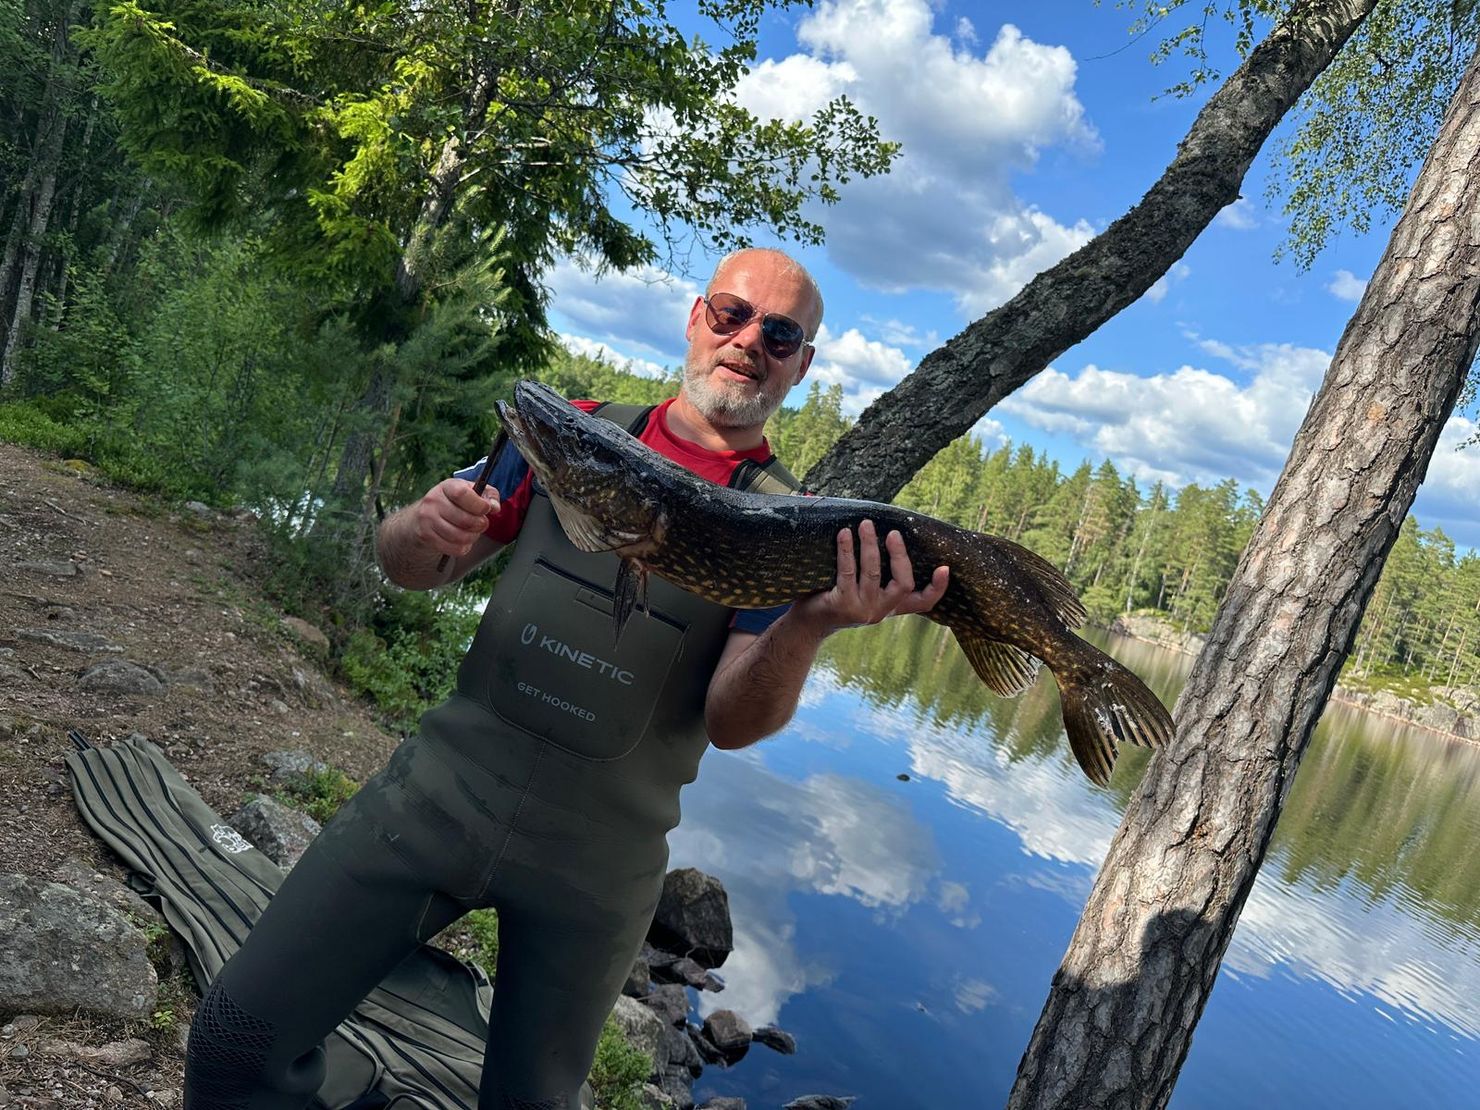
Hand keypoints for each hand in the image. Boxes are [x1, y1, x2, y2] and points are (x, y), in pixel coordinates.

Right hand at [411, 478, 499, 557]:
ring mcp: (427, 519)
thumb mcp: (473, 491)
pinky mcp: (426, 536)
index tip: (486, 509)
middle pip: (464, 520)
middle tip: (482, 523)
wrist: (427, 514)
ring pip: (459, 537)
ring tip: (473, 532)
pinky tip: (464, 541)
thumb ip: (489, 496)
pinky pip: (453, 548)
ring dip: (473, 537)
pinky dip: (464, 547)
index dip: (479, 504)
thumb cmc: (457, 502)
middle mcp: (433, 501)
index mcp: (447, 486)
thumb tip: (494, 507)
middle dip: (480, 525)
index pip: (462, 494)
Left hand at [792, 519, 948, 633]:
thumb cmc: (836, 598)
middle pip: (903, 584)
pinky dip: (847, 550)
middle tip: (892, 533)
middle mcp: (881, 610)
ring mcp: (863, 610)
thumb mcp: (863, 590)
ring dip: (870, 545)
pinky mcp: (843, 605)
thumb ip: (878, 574)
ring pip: (873, 573)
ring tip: (865, 525)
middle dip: (900, 555)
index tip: (945, 568)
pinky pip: (848, 572)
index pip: (923, 603)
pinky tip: (844, 535)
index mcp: (891, 606)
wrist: (808, 624)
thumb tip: (883, 530)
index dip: (937, 587)